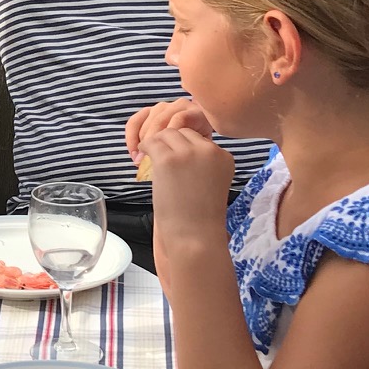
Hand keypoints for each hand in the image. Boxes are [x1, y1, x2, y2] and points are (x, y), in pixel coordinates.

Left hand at [129, 100, 233, 241]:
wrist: (194, 236)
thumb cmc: (200, 217)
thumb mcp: (210, 183)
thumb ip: (201, 163)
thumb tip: (176, 148)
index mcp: (225, 157)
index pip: (200, 140)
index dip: (186, 152)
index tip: (179, 166)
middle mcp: (210, 150)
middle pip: (184, 133)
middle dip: (172, 145)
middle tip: (163, 162)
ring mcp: (189, 153)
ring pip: (168, 133)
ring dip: (158, 144)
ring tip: (153, 159)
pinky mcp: (168, 159)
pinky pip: (152, 141)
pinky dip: (146, 146)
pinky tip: (143, 156)